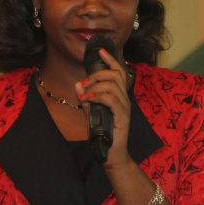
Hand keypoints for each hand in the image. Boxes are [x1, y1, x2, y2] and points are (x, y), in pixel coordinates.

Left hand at [76, 49, 131, 167]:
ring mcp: (125, 107)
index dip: (110, 59)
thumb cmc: (103, 133)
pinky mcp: (122, 117)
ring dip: (95, 87)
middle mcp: (124, 99)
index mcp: (119, 96)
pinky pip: (110, 99)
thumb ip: (86, 99)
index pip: (119, 72)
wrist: (111, 153)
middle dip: (97, 74)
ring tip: (85, 95)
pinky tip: (88, 100)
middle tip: (85, 83)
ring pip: (112, 86)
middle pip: (115, 75)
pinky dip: (97, 97)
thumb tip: (78, 84)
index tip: (101, 51)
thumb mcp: (91, 113)